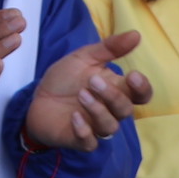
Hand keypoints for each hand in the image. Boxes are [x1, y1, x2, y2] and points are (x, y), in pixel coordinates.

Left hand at [23, 30, 154, 149]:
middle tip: (92, 81)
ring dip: (98, 111)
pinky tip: (74, 117)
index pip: (141, 94)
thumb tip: (136, 34)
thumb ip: (109, 48)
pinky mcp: (79, 139)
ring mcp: (95, 126)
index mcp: (116, 89)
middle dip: (112, 95)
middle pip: (125, 109)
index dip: (142, 88)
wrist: (36, 98)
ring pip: (110, 126)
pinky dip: (84, 131)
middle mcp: (110, 110)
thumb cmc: (65, 79)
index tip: (132, 75)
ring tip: (82, 95)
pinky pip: (90, 143)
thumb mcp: (84, 58)